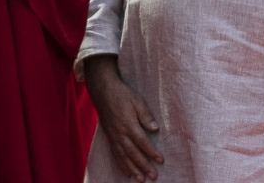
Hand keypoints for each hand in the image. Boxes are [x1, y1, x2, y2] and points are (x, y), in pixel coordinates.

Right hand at [84, 55, 162, 180]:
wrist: (102, 89)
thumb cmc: (122, 93)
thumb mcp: (136, 100)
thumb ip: (146, 115)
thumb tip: (155, 129)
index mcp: (128, 123)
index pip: (142, 141)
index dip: (151, 152)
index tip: (161, 161)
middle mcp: (119, 132)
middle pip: (132, 152)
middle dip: (143, 165)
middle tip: (153, 176)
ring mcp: (113, 135)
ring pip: (122, 156)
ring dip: (132, 169)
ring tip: (140, 179)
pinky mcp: (109, 136)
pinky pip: (114, 153)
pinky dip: (120, 164)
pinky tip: (126, 171)